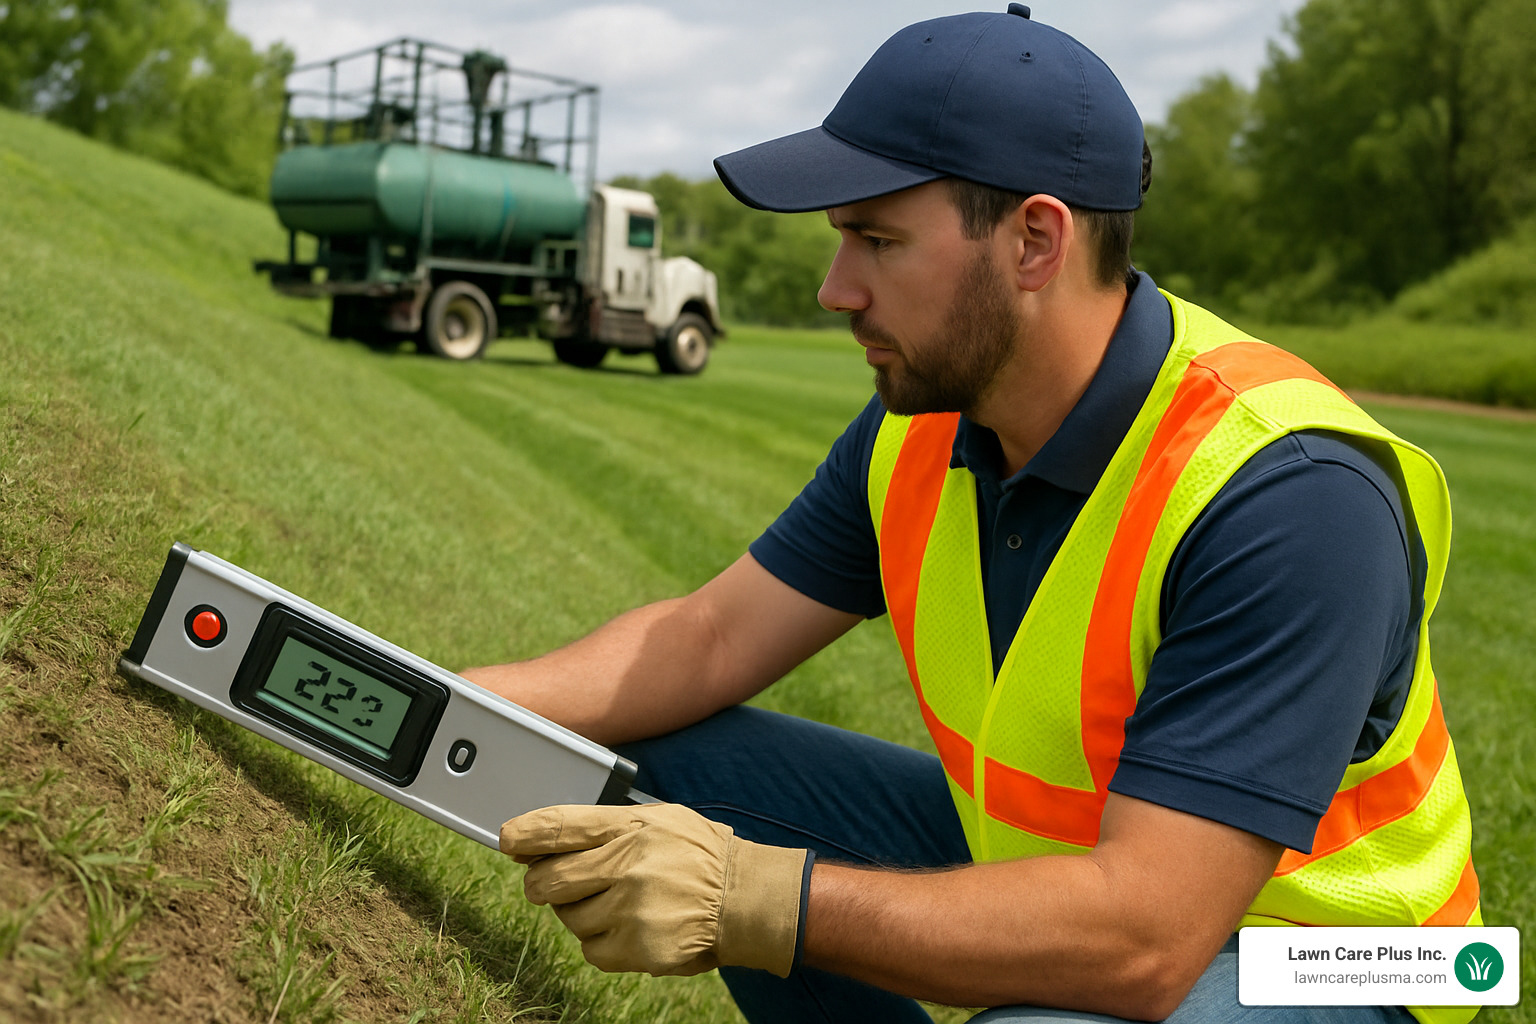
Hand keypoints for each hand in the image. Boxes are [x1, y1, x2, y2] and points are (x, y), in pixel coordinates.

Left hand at [500, 803, 807, 977]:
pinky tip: (628, 926)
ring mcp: (630, 908)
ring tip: (615, 902)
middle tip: (555, 883)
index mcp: (631, 826)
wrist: (745, 899)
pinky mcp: (636, 947)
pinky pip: (590, 949)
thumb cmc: (699, 856)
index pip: (559, 826)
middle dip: (542, 883)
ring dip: (581, 912)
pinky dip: (601, 941)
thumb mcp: (660, 820)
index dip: (524, 833)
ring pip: (568, 917)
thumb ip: (609, 825)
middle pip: (547, 880)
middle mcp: (627, 864)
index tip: (507, 839)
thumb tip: (550, 837)